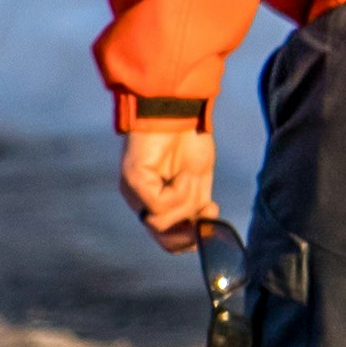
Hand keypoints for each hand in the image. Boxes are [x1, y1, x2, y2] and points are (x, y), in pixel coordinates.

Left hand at [118, 127, 217, 252]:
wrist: (178, 107)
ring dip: (187, 205)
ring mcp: (133, 191)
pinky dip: (180, 193)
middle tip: (208, 211)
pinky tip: (184, 174)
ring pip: (162, 223)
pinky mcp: (134, 179)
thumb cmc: (187, 140)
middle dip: (189, 231)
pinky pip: (160, 204)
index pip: (167, 239)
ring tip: (192, 178)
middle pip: (163, 238)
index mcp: (153, 201)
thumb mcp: (197, 182)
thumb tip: (200, 232)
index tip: (211, 217)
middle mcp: (139, 200)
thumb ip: (195, 208)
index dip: (191, 238)